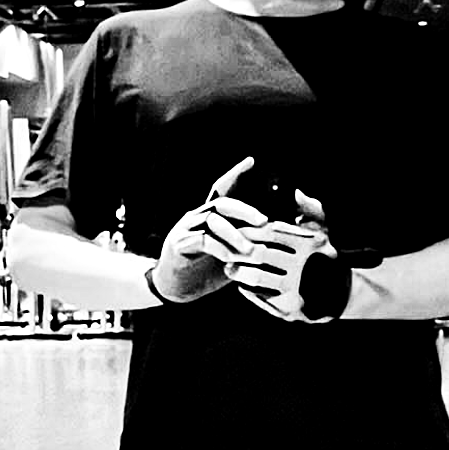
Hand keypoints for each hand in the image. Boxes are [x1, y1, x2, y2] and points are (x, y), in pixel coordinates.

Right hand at [148, 156, 269, 303]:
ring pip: (213, 220)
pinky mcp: (178, 244)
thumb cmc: (205, 271)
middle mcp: (196, 217)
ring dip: (235, 235)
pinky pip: (202, 240)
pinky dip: (220, 249)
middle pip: (221, 203)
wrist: (174, 288)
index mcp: (209, 217)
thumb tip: (274, 240)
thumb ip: (247, 246)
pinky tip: (230, 259)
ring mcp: (185, 229)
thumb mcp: (231, 256)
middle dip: (244, 209)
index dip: (234, 174)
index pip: (221, 189)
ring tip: (250, 251)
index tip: (251, 161)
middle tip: (264, 221)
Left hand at [224, 189, 345, 322]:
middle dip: (239, 249)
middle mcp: (303, 266)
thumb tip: (296, 193)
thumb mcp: (324, 230)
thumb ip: (311, 209)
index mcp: (309, 243)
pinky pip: (259, 296)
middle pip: (259, 254)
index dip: (249, 230)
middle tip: (227, 248)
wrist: (338, 295)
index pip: (270, 232)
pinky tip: (241, 283)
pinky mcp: (288, 309)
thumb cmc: (324, 256)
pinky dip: (246, 289)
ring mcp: (295, 289)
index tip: (237, 229)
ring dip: (238, 271)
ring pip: (256, 277)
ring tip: (230, 268)